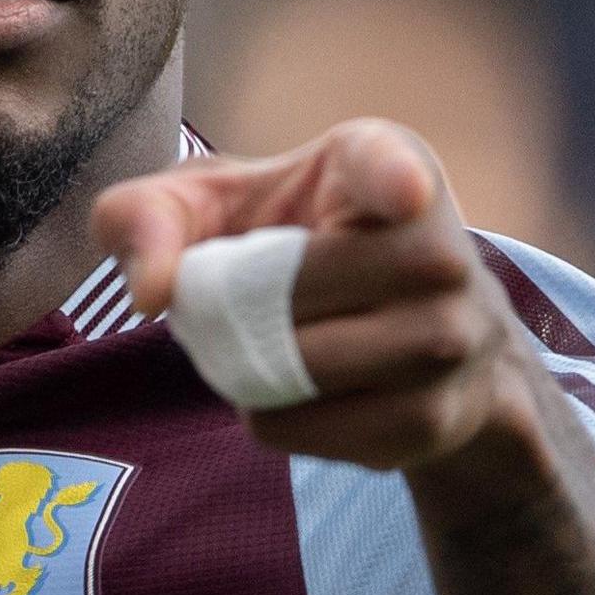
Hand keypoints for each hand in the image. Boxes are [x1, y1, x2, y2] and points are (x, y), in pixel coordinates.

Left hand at [90, 118, 546, 471]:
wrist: (422, 337)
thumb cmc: (296, 244)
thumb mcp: (216, 205)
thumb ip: (146, 214)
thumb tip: (152, 291)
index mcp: (385, 166)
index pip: (394, 171)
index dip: (396, 179)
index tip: (405, 193)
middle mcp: (439, 251)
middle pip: (282, 295)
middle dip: (232, 308)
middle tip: (246, 302)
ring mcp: (448, 341)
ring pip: (291, 370)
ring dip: (247, 368)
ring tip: (271, 341)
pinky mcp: (431, 420)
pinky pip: (297, 428)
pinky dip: (272, 416)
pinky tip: (304, 388)